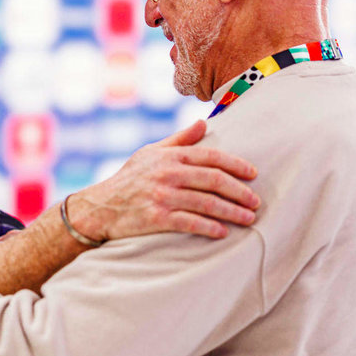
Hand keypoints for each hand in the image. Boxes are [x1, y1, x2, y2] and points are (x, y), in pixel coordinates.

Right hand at [69, 120, 259, 240]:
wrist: (100, 207)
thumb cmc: (129, 178)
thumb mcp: (150, 152)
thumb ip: (179, 140)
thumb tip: (204, 123)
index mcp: (170, 156)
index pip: (211, 157)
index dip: (236, 165)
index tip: (253, 174)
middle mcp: (168, 174)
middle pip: (214, 180)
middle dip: (239, 191)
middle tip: (256, 201)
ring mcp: (162, 196)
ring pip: (207, 203)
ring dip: (232, 212)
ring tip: (248, 218)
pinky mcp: (157, 218)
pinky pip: (190, 223)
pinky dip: (210, 227)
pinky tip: (223, 232)